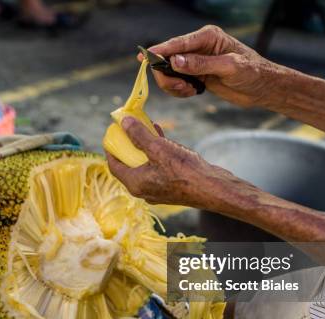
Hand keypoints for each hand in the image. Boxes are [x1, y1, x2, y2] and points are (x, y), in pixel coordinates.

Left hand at [106, 117, 254, 210]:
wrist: (213, 188)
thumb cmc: (184, 171)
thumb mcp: (158, 148)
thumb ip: (139, 135)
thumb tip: (124, 122)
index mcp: (135, 184)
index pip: (114, 166)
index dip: (111, 148)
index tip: (112, 133)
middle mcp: (144, 189)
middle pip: (129, 165)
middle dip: (129, 145)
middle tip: (128, 129)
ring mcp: (158, 189)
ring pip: (145, 165)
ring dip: (144, 146)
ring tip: (146, 126)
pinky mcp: (171, 186)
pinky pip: (158, 167)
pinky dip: (157, 152)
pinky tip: (162, 135)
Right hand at [139, 25, 283, 107]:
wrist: (262, 88)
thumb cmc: (252, 73)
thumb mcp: (229, 67)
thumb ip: (201, 64)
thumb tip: (175, 62)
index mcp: (207, 36)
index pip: (178, 43)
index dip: (160, 51)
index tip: (144, 58)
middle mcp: (198, 46)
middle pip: (168, 59)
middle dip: (168, 75)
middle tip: (181, 88)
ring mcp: (195, 61)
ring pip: (169, 72)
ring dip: (173, 85)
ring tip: (189, 91)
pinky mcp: (195, 75)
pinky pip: (175, 82)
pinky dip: (178, 91)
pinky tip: (192, 93)